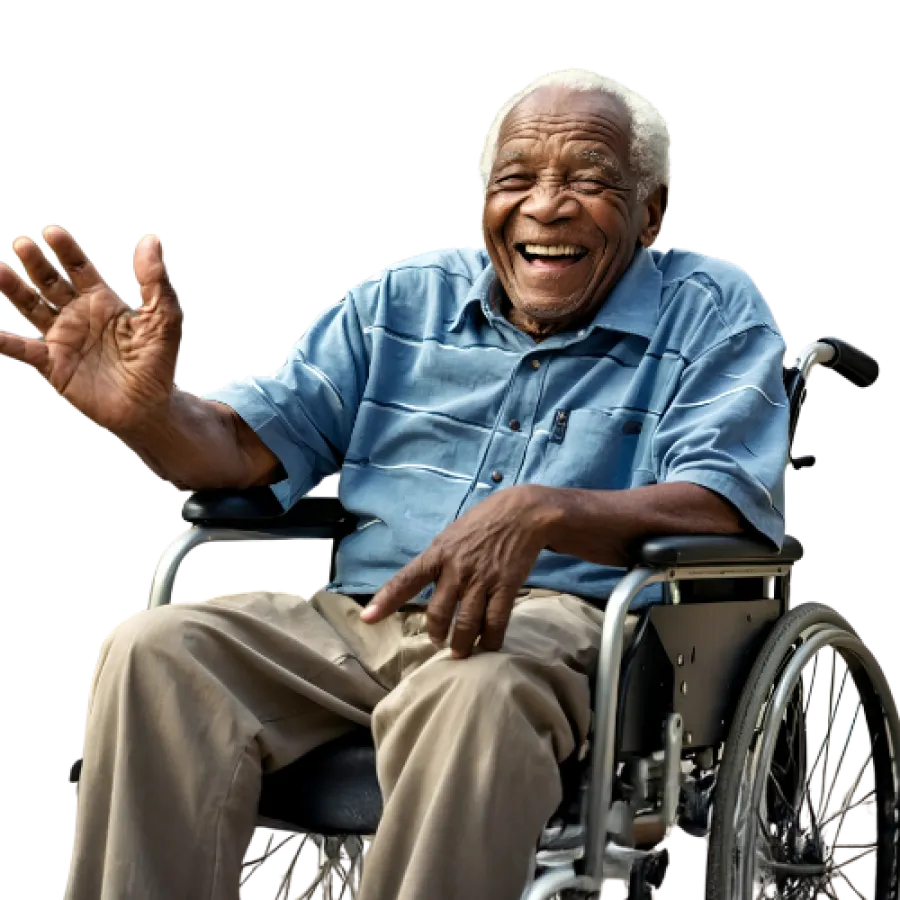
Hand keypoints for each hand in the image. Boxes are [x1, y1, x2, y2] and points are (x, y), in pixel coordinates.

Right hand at [0, 226, 182, 433]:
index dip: (66, 250)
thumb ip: (155, 280)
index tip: (50, 231)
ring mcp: (64, 340)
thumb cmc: (158, 365)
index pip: (79, 270)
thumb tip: (151, 239)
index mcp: (104, 304)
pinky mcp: (54, 365)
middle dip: (36, 263)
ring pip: (31, 308)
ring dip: (13, 289)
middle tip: (20, 242)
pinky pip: (21, 349)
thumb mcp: (164, 318)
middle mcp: (79, 318)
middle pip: (51, 283)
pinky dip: (3, 341)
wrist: (150, 407)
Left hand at [360, 484, 559, 658]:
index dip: (385, 601)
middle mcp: (456, 568)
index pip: (406, 579)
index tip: (367, 618)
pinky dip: (491, 639)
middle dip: (437, 634)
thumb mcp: (451, 535)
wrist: (522, 513)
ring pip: (466, 623)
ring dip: (462, 644)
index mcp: (438, 553)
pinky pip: (495, 622)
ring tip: (462, 652)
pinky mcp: (506, 586)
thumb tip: (424, 583)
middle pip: (438, 613)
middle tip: (439, 643)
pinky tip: (489, 644)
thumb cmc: (483, 523)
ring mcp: (481, 579)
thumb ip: (438, 560)